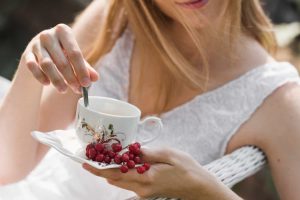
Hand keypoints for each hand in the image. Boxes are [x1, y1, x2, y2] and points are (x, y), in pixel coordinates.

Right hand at [20, 23, 98, 92]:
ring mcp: (35, 44)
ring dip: (56, 80)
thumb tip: (95, 78)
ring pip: (47, 65)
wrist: (40, 50)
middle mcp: (48, 35)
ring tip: (64, 90)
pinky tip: (47, 83)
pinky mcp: (26, 54)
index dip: (81, 70)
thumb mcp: (75, 58)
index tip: (86, 84)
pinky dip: (40, 77)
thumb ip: (86, 68)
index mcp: (64, 31)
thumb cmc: (63, 53)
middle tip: (77, 90)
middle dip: (71, 78)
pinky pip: (33, 67)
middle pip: (62, 61)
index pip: (75, 53)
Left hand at [82, 148, 231, 199]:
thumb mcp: (168, 154)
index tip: (85, 163)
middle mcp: (142, 189)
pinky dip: (122, 173)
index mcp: (146, 179)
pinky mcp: (147, 191)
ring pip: (120, 181)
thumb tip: (130, 151)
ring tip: (108, 156)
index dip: (99, 169)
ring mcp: (144, 192)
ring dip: (112, 170)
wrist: (198, 186)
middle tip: (95, 155)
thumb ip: (146, 153)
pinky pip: (129, 182)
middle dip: (102, 168)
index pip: (115, 175)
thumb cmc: (186, 169)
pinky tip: (125, 162)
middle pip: (114, 180)